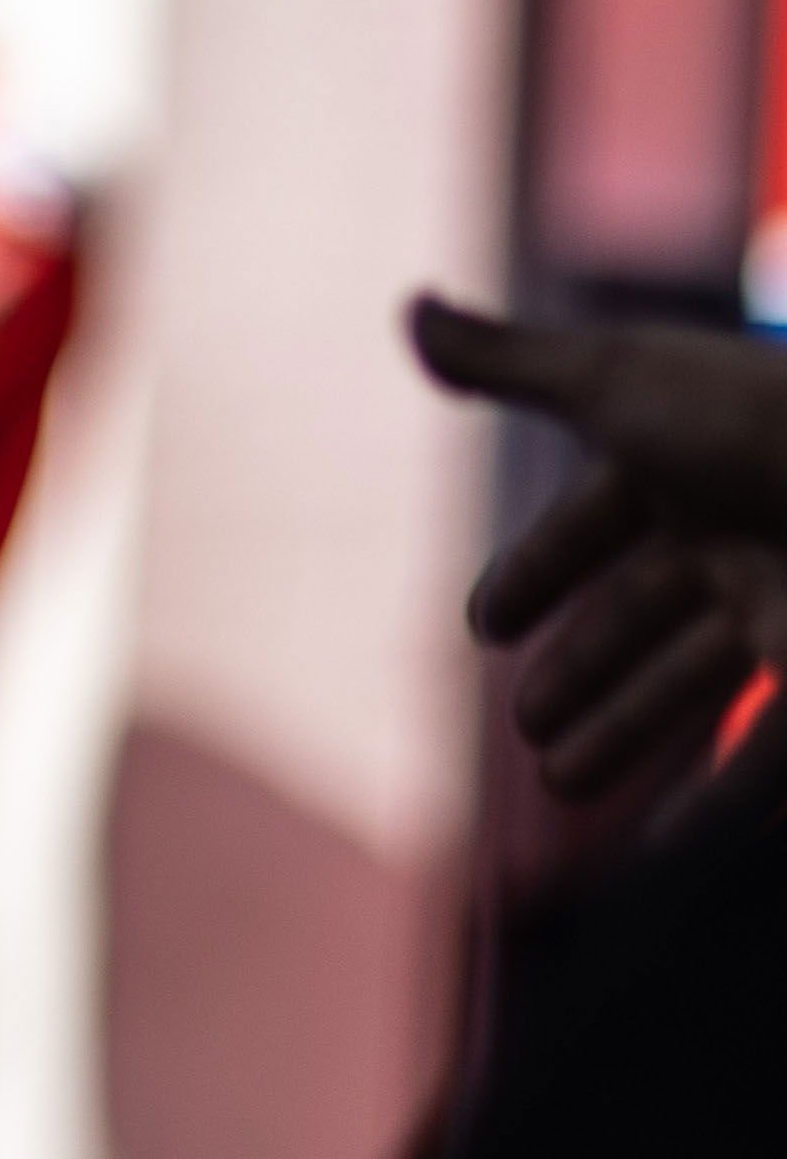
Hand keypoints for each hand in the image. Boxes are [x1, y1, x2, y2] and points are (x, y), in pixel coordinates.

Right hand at [412, 295, 786, 797]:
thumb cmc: (756, 416)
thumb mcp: (613, 380)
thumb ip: (506, 359)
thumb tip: (410, 309)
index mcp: (681, 465)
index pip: (592, 527)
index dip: (537, 574)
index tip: (484, 626)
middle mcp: (734, 542)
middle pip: (639, 618)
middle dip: (582, 672)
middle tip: (527, 729)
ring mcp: (786, 614)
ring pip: (688, 690)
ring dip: (624, 738)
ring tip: (563, 785)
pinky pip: (764, 760)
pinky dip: (712, 807)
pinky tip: (661, 849)